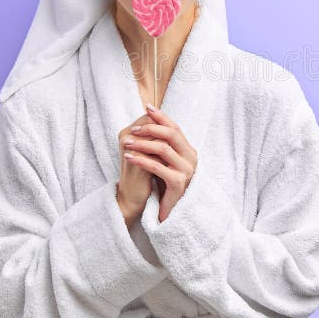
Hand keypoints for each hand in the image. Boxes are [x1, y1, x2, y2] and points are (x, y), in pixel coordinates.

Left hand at [122, 104, 197, 221]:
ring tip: (127, 143)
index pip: (176, 127)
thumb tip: (148, 119)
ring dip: (142, 144)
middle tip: (133, 129)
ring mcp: (187, 171)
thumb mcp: (165, 161)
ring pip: (163, 149)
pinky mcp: (178, 184)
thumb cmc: (165, 183)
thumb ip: (162, 143)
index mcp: (189, 150)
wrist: (169, 210)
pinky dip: (141, 160)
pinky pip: (157, 167)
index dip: (162, 116)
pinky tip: (129, 157)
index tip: (147, 107)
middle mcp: (191, 158)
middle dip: (151, 128)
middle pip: (172, 134)